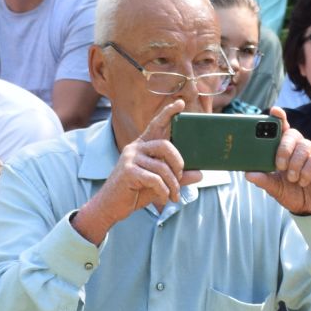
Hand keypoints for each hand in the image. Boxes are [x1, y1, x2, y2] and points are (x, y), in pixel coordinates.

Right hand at [75, 101, 198, 242]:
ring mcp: (130, 158)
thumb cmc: (134, 192)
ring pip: (162, 167)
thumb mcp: (159, 183)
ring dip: (173, 185)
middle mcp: (135, 148)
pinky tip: (165, 199)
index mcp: (142, 146)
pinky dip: (164, 191)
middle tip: (180, 179)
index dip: (168, 113)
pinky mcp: (128, 171)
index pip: (156, 124)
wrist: (110, 207)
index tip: (180, 103)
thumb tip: (200, 174)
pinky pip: (155, 179)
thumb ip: (177, 177)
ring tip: (174, 196)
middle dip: (179, 163)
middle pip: (166, 145)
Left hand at [246, 107, 310, 215]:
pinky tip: (303, 181)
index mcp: (286, 149)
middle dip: (283, 148)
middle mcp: (300, 148)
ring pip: (304, 146)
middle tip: (279, 166)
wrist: (310, 208)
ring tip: (292, 178)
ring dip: (295, 163)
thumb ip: (263, 180)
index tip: (274, 111)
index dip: (279, 118)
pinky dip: (306, 172)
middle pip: (293, 134)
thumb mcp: (274, 187)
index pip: (283, 128)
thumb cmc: (292, 192)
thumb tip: (248, 174)